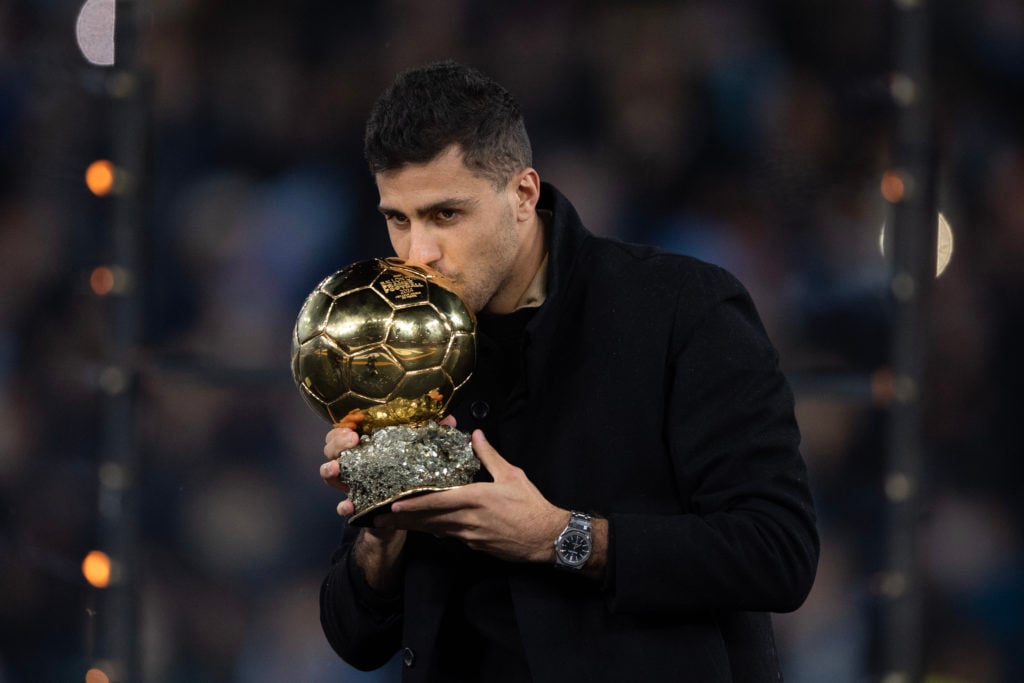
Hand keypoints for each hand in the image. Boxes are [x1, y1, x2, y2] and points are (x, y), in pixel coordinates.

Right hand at [320, 414, 458, 516]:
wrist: (404, 512)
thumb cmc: (407, 475)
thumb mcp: (417, 453)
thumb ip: (430, 436)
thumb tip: (449, 420)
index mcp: (366, 445)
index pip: (345, 428)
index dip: (344, 425)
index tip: (354, 424)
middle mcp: (353, 462)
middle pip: (331, 447)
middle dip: (336, 443)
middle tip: (351, 440)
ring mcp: (350, 483)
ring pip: (328, 472)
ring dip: (330, 469)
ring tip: (337, 468)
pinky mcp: (355, 506)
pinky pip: (341, 506)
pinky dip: (343, 506)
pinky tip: (349, 505)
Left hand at [375, 429, 567, 563]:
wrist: (546, 538)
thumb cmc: (530, 505)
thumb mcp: (512, 475)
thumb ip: (489, 456)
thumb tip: (475, 435)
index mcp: (475, 499)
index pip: (437, 502)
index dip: (413, 505)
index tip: (393, 506)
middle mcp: (468, 520)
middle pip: (429, 520)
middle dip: (403, 520)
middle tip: (379, 519)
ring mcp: (470, 535)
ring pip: (435, 530)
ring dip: (413, 527)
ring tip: (391, 524)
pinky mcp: (475, 545)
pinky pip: (449, 536)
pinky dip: (433, 531)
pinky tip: (423, 527)